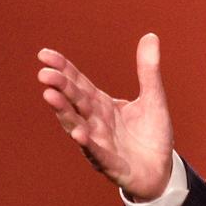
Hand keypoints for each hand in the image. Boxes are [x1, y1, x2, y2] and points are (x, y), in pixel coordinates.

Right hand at [37, 34, 173, 201]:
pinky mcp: (111, 163)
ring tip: (50, 96)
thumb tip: (150, 35)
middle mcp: (95, 122)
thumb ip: (149, 70)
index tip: (44, 55)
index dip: (63, 69)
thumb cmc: (151, 134)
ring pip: (78, 125)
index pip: (79, 84)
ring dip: (64, 112)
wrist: (161, 170)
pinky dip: (88, 143)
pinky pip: (98, 152)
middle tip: (44, 73)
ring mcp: (100, 143)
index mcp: (102, 105)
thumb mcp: (154, 97)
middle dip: (60, 87)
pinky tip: (79, 133)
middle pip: (76, 101)